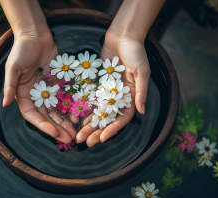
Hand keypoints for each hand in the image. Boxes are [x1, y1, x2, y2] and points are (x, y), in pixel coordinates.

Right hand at [2, 31, 76, 143]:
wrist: (35, 34)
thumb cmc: (21, 49)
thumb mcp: (13, 67)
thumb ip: (10, 86)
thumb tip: (5, 104)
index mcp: (23, 95)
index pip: (33, 116)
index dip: (44, 126)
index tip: (55, 133)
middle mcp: (36, 96)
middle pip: (48, 117)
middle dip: (59, 128)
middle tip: (70, 139)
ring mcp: (48, 90)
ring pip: (58, 110)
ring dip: (67, 122)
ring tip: (78, 132)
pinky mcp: (59, 83)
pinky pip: (66, 98)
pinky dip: (73, 108)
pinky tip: (82, 116)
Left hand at [76, 31, 149, 146]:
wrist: (123, 35)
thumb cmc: (136, 52)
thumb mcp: (142, 72)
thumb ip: (141, 92)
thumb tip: (141, 112)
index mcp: (132, 96)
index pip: (122, 118)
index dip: (112, 129)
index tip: (101, 138)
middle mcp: (119, 96)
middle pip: (107, 118)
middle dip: (97, 130)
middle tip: (84, 142)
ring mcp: (108, 91)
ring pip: (97, 111)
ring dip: (88, 124)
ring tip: (78, 135)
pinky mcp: (98, 83)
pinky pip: (90, 99)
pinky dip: (84, 109)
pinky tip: (75, 117)